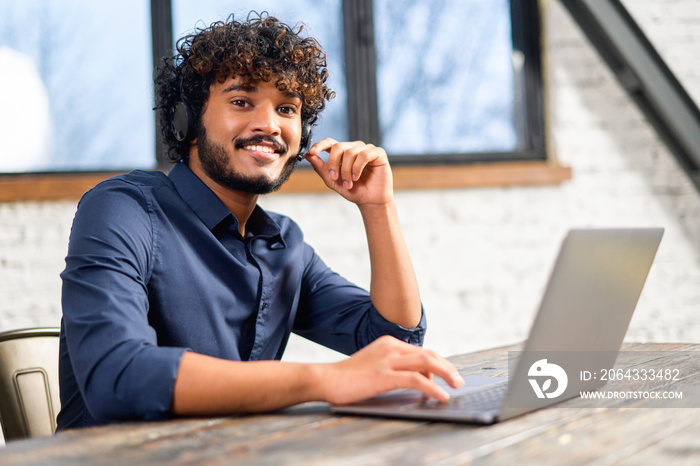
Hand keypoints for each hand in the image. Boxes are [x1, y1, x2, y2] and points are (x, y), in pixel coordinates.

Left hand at [305, 138, 393, 205]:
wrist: (370, 201)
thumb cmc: (354, 191)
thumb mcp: (333, 181)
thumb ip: (321, 168)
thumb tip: (309, 156)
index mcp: (343, 153)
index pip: (330, 142)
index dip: (320, 145)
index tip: (311, 152)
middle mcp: (354, 148)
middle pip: (338, 147)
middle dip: (333, 164)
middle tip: (335, 178)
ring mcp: (366, 149)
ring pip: (350, 152)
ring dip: (346, 170)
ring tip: (349, 183)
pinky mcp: (378, 153)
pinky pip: (363, 155)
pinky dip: (357, 167)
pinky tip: (356, 177)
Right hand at [317, 336, 463, 404]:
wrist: (325, 379)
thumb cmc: (347, 377)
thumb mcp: (373, 365)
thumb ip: (391, 367)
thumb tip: (413, 379)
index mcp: (388, 343)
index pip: (421, 350)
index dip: (438, 362)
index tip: (448, 373)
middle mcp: (391, 348)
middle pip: (428, 354)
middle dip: (447, 367)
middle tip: (459, 380)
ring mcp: (388, 360)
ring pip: (427, 363)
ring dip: (446, 374)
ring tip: (457, 386)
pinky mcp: (384, 376)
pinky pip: (416, 380)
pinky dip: (432, 388)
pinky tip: (441, 396)